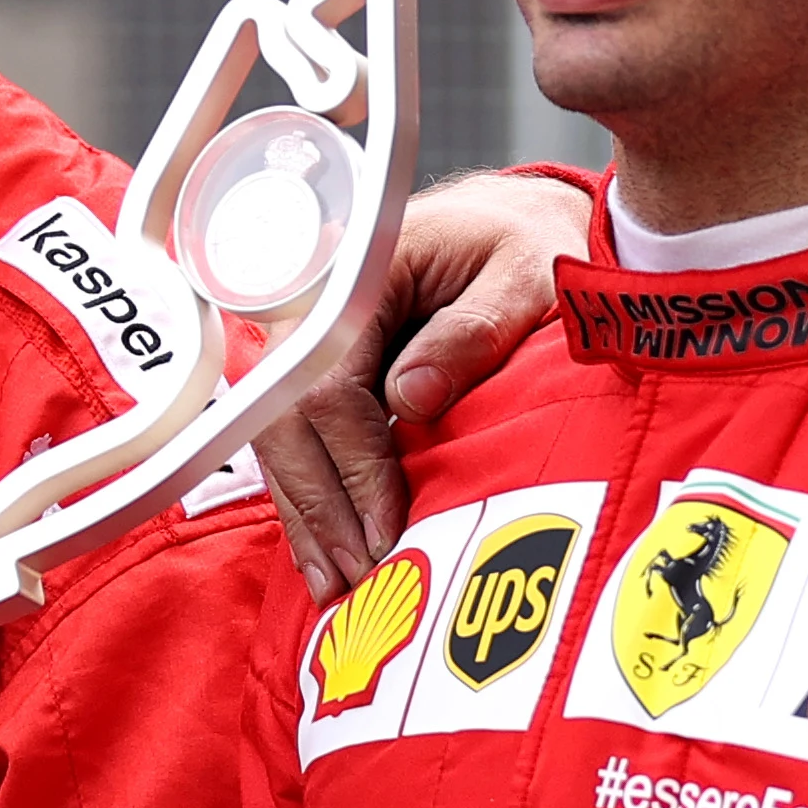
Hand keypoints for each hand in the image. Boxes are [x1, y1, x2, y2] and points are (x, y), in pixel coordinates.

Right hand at [260, 167, 590, 598]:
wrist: (515, 223)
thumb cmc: (526, 246)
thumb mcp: (524, 275)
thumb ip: (472, 330)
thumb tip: (411, 398)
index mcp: (359, 274)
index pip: (330, 384)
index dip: (353, 465)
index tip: (384, 528)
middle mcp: (317, 306)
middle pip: (287, 419)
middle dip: (320, 505)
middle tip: (356, 576)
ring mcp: (309, 340)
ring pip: (281, 437)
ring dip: (307, 513)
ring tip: (335, 584)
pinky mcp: (319, 369)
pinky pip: (296, 437)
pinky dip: (310, 496)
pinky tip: (324, 551)